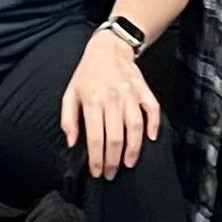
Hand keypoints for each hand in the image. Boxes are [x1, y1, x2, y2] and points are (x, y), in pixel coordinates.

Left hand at [61, 29, 160, 177]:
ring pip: (135, 127)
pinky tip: (151, 139)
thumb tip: (72, 143)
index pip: (96, 137)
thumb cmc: (87, 73)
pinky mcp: (143, 90)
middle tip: (111, 173)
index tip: (97, 172)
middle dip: (114, 160)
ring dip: (133, 149)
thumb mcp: (70, 93)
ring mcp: (130, 94)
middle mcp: (112, 98)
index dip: (96, 158)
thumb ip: (68, 120)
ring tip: (128, 163)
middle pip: (116, 136)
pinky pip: (152, 109)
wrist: (108, 48)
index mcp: (92, 100)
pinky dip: (154, 125)